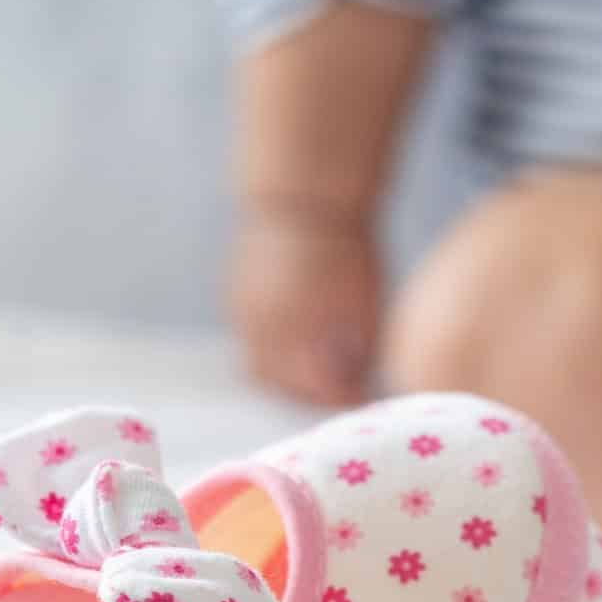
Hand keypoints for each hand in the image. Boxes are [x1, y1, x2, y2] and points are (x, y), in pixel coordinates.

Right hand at [230, 205, 383, 406]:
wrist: (302, 201)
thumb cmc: (347, 252)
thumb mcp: (366, 306)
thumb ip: (360, 353)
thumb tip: (357, 388)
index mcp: (298, 330)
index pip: (319, 388)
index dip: (344, 399)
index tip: (366, 400)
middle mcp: (263, 329)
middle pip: (284, 387)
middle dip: (314, 396)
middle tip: (342, 394)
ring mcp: (244, 317)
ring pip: (260, 372)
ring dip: (289, 382)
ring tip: (321, 377)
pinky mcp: (234, 304)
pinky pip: (249, 347)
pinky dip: (273, 359)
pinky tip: (300, 351)